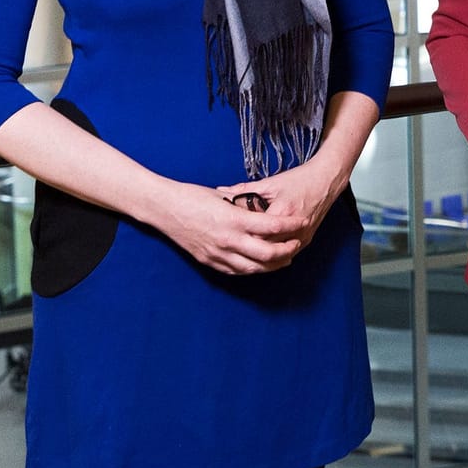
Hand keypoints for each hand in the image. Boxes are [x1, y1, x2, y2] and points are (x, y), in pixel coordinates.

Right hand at [151, 181, 304, 274]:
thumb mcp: (222, 196)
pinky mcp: (209, 261)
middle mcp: (228, 240)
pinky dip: (252, 269)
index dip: (291, 226)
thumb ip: (243, 205)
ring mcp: (218, 253)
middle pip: (267, 254)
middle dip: (286, 251)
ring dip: (272, 265)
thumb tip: (261, 208)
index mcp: (234, 219)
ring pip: (253, 267)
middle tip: (296, 244)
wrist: (164, 209)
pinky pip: (236, 271)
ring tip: (284, 259)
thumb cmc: (192, 196)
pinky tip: (260, 265)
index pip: (272, 227)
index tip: (303, 222)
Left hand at [216, 158, 346, 253]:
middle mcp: (294, 227)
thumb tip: (221, 191)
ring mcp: (302, 236)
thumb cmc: (300, 179)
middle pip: (266, 248)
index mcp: (282, 211)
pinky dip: (275, 256)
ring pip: (278, 256)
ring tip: (244, 255)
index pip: (256, 232)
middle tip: (233, 247)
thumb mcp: (270, 183)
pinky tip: (263, 255)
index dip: (241, 234)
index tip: (229, 232)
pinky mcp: (307, 239)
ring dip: (262, 256)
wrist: (326, 180)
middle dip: (249, 249)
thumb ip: (244, 190)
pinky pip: (288, 255)